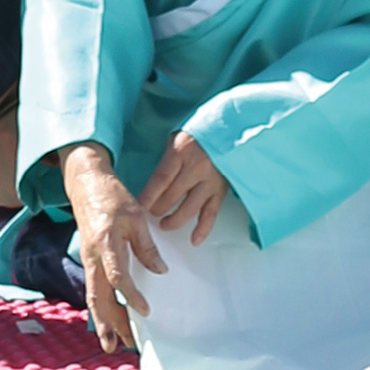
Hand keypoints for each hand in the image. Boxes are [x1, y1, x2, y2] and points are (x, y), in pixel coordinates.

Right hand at [63, 144, 162, 353]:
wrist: (86, 184)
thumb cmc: (112, 197)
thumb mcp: (135, 216)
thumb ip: (146, 246)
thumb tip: (160, 271)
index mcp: (105, 243)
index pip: (117, 276)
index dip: (130, 295)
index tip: (145, 311)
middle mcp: (92, 257)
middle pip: (98, 297)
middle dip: (108, 323)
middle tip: (120, 346)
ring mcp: (88, 261)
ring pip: (94, 298)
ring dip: (104, 322)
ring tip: (115, 343)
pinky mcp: (90, 262)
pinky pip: (94, 290)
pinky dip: (102, 309)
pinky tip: (111, 321)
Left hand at [137, 130, 228, 246]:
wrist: (231, 130)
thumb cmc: (200, 133)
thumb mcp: (177, 139)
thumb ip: (166, 160)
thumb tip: (150, 184)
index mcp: (182, 152)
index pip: (160, 179)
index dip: (147, 196)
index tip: (138, 207)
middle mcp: (197, 168)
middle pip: (172, 196)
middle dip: (157, 209)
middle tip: (149, 214)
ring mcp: (210, 181)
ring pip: (189, 209)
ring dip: (174, 220)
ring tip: (164, 225)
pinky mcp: (221, 191)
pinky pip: (211, 213)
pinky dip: (203, 228)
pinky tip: (194, 239)